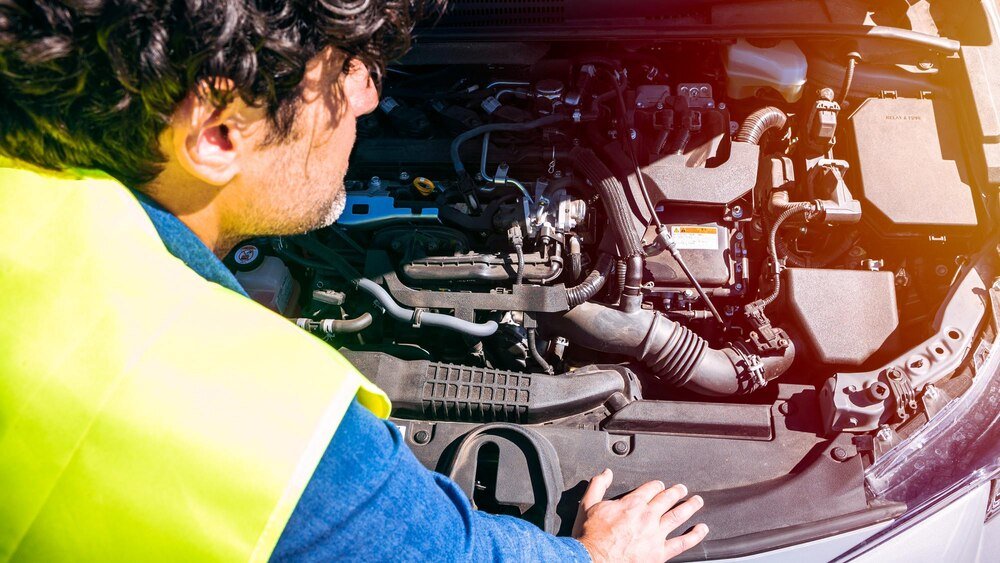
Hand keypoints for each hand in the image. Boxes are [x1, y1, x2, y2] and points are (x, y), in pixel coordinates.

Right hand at [573, 469, 708, 562]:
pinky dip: (695, 535)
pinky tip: (702, 530)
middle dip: (676, 492)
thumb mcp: (588, 505)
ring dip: (690, 506)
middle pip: (667, 499)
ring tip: (697, 501)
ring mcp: (656, 534)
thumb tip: (606, 473)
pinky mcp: (660, 553)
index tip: (660, 485)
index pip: (650, 488)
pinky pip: (682, 543)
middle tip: (683, 489)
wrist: (592, 560)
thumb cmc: (591, 536)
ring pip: (678, 516)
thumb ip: (598, 486)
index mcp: (632, 504)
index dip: (657, 485)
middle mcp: (647, 516)